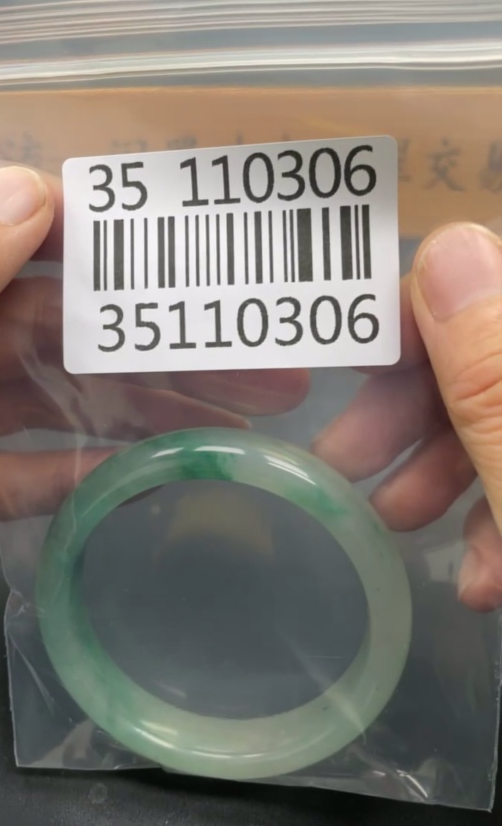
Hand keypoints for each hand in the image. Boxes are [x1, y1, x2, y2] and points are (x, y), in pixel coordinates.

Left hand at [0, 159, 308, 527]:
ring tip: (237, 424)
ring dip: (144, 412)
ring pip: (56, 407)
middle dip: (165, 344)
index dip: (111, 241)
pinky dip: (77, 478)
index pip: (28, 242)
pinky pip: (14, 482)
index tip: (200, 253)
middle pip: (69, 335)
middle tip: (263, 365)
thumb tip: (34, 191)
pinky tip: (150, 475)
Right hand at [314, 222, 501, 612]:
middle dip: (410, 411)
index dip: (416, 313)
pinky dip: (496, 520)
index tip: (347, 361)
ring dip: (444, 474)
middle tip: (339, 461)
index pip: (486, 283)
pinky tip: (478, 580)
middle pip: (484, 357)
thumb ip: (492, 375)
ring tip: (392, 525)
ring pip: (500, 419)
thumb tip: (445, 245)